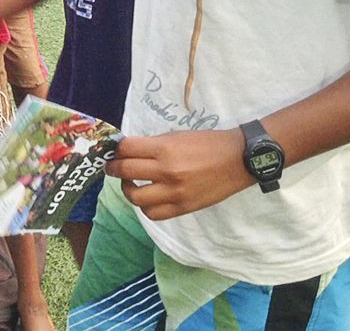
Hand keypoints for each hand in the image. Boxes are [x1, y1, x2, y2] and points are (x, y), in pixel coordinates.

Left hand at [105, 129, 251, 220]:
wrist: (238, 160)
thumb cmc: (207, 143)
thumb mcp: (177, 136)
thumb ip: (152, 145)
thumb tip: (128, 151)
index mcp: (165, 148)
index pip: (126, 149)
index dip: (116, 149)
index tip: (113, 150)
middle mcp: (166, 171)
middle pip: (125, 171)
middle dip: (113, 168)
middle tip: (111, 166)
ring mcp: (174, 193)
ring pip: (135, 197)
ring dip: (127, 189)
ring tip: (130, 183)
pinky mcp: (182, 208)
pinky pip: (153, 213)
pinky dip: (145, 206)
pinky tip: (147, 197)